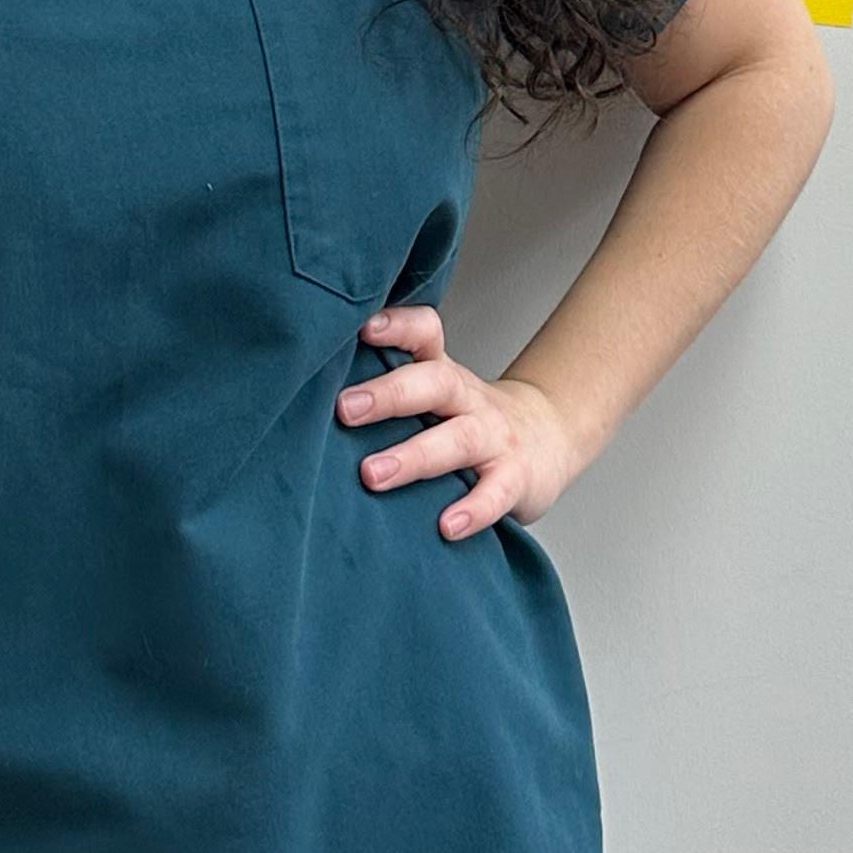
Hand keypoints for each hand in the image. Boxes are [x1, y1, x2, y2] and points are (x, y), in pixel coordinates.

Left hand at [336, 304, 585, 538]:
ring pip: (458, 439)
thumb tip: (304, 403)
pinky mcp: (516, 478)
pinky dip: (473, 509)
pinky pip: (497, 493)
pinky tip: (446, 526)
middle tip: (345, 409)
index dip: (398, 326)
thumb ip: (388, 394)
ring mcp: (495, 437)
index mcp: (444, 375)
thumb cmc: (468, 420)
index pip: (426, 335)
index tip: (362, 328)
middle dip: (390, 394)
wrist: (548, 439)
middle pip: (435, 383)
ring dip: (415, 456)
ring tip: (373, 475)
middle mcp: (469, 399)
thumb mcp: (435, 396)